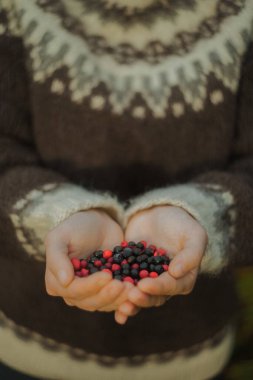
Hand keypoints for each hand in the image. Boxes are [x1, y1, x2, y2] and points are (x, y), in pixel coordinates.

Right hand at [45, 209, 139, 314]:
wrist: (97, 223)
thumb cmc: (75, 227)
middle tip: (125, 285)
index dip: (91, 286)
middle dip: (108, 294)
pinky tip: (136, 292)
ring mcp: (91, 294)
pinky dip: (126, 299)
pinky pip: (116, 300)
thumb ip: (57, 258)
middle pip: (90, 301)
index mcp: (56, 282)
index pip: (74, 291)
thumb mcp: (60, 237)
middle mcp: (72, 293)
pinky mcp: (107, 291)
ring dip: (119, 299)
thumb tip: (64, 281)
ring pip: (104, 304)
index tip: (108, 275)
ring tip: (133, 288)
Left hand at [115, 205, 207, 321]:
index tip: (144, 285)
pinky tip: (105, 295)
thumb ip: (190, 254)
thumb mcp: (194, 235)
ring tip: (119, 304)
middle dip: (142, 298)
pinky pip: (123, 286)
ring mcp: (146, 280)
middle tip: (130, 296)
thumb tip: (176, 273)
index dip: (159, 288)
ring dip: (129, 302)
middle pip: (154, 297)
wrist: (159, 212)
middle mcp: (164, 284)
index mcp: (183, 279)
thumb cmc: (181, 223)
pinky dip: (115, 293)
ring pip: (138, 296)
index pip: (171, 287)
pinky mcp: (129, 273)